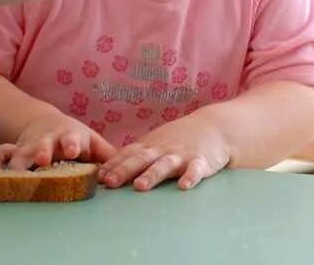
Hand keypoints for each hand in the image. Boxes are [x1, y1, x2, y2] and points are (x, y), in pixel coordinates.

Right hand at [0, 112, 116, 169]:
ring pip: (19, 153)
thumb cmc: (74, 138)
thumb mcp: (93, 142)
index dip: (72, 144)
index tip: (74, 150)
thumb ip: (107, 155)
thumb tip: (125, 169)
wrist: (45, 125)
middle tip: (42, 160)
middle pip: (42, 146)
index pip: (72, 139)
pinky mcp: (13, 153)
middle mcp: (47, 142)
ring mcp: (28, 147)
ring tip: (15, 175)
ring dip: (17, 163)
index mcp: (69, 137)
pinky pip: (0, 155)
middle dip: (42, 152)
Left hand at [98, 112, 230, 190]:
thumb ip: (137, 154)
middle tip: (110, 182)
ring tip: (140, 186)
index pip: (128, 154)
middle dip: (124, 170)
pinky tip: (184, 186)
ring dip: (152, 175)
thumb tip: (109, 168)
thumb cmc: (180, 138)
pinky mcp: (202, 161)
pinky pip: (196, 170)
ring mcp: (182, 154)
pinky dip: (191, 177)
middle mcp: (163, 149)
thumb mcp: (156, 142)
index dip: (113, 165)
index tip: (98, 177)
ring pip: (165, 165)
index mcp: (151, 146)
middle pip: (141, 159)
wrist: (214, 126)